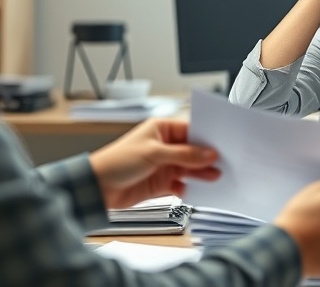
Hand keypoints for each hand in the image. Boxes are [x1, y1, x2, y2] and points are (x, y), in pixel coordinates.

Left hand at [89, 119, 219, 208]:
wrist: (96, 188)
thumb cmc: (116, 161)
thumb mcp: (153, 153)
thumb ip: (183, 154)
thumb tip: (207, 153)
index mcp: (162, 129)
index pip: (191, 130)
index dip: (206, 138)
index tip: (221, 145)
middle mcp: (165, 146)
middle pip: (193, 150)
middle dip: (207, 156)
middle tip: (223, 161)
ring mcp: (164, 165)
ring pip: (190, 168)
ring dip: (201, 173)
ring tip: (215, 176)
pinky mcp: (162, 183)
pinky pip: (182, 184)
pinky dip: (190, 188)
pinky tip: (197, 189)